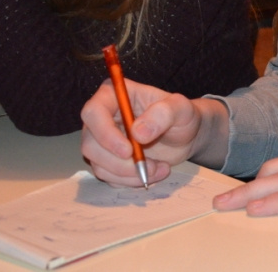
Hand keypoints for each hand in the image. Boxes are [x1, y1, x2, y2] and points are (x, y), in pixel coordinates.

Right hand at [80, 78, 227, 186]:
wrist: (186, 136)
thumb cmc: (182, 116)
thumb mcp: (181, 108)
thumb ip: (163, 114)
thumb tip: (137, 133)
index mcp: (114, 96)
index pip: (93, 112)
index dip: (105, 134)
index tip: (128, 150)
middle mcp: (103, 118)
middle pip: (90, 144)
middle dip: (120, 162)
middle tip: (150, 166)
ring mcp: (103, 141)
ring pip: (99, 165)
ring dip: (129, 174)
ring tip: (159, 168)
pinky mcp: (108, 161)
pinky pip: (109, 177)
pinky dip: (131, 180)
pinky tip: (154, 173)